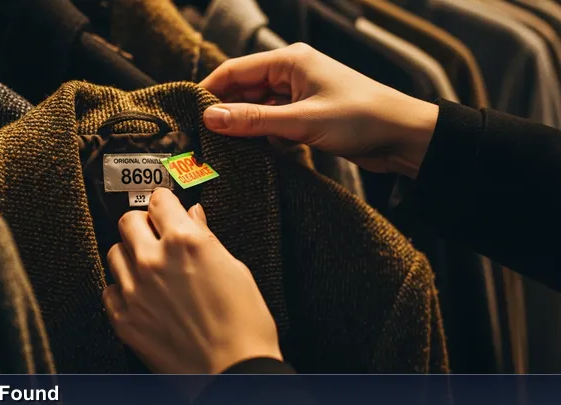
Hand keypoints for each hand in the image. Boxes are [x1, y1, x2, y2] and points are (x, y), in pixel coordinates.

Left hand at [103, 188, 281, 373]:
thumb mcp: (234, 269)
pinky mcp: (124, 319)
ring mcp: (135, 290)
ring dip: (129, 254)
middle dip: (142, 223)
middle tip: (155, 234)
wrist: (234, 371)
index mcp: (185, 242)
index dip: (165, 202)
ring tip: (148, 267)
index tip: (166, 207)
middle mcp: (154, 260)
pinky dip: (122, 288)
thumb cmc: (244, 324)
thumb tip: (193, 217)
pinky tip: (141, 295)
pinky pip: (109, 290)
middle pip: (128, 220)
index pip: (159, 199)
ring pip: (114, 252)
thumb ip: (206, 237)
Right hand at [199, 43, 439, 178]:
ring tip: (222, 148)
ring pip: (258, 108)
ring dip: (244, 126)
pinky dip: (262, 136)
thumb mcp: (302, 121)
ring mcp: (300, 94)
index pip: (235, 70)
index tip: (188, 113)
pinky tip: (252, 154)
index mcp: (290, 61)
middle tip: (202, 136)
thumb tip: (211, 118)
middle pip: (244, 89)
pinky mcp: (308, 115)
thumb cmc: (362, 119)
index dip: (209, 90)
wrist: (405, 136)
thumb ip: (254, 121)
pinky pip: (274, 122)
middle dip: (224, 111)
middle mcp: (292, 73)